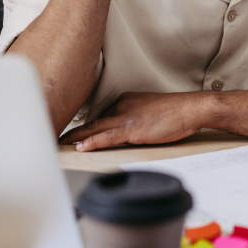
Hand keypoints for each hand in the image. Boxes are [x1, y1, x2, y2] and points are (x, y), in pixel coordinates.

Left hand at [59, 91, 209, 150]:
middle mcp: (122, 105)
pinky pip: (107, 136)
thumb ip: (134, 117)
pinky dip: (92, 142)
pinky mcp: (132, 129)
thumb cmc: (175, 112)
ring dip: (76, 138)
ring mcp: (126, 117)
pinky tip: (81, 147)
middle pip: (93, 120)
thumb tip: (125, 132)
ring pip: (95, 128)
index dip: (84, 126)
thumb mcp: (150, 110)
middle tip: (57, 138)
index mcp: (125, 100)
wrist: (190, 109)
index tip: (72, 133)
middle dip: (74, 131)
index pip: (100, 115)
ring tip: (61, 145)